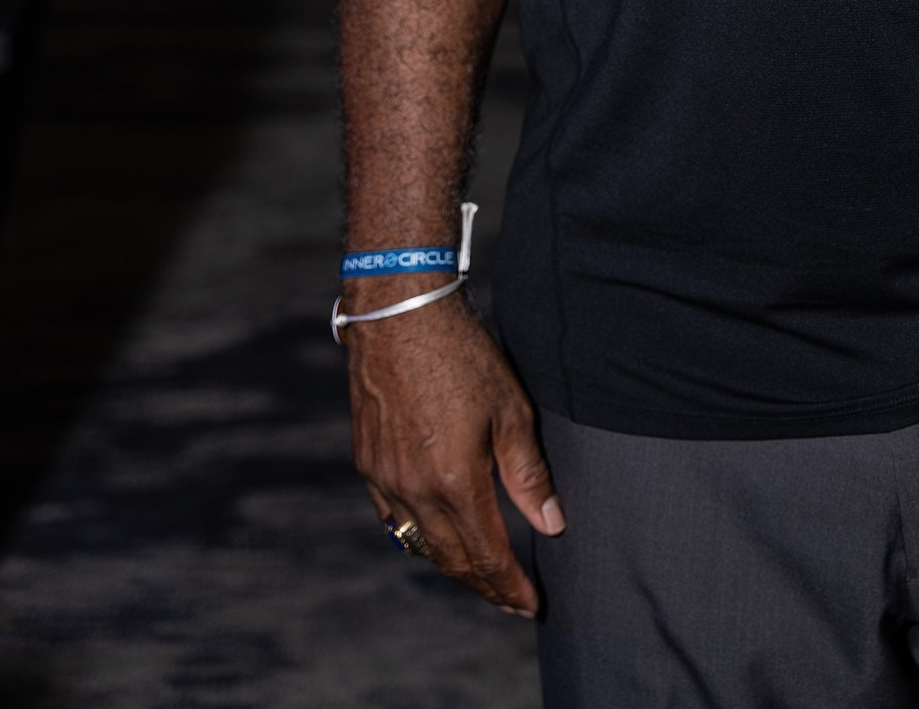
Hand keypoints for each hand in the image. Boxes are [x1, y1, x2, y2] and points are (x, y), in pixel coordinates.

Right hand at [344, 289, 564, 613]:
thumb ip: (529, 474)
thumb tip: (551, 525)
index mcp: (453, 482)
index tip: (530, 605)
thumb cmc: (461, 354)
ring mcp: (384, 479)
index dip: (509, 586)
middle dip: (483, 585)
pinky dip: (418, 535)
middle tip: (509, 600)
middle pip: (450, 559)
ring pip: (418, 544)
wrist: (399, 314)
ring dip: (450, 564)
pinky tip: (436, 534)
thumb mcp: (510, 409)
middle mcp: (413, 491)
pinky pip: (392, 518)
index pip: (486, 554)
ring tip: (479, 574)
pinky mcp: (367, 463)